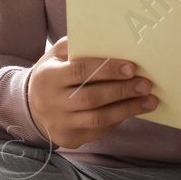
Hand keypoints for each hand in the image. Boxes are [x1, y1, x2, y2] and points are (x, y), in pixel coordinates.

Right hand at [25, 35, 156, 148]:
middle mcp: (51, 103)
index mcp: (48, 77)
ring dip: (127, 109)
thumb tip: (109, 40)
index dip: (107, 70)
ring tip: (149, 101)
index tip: (131, 67)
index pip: (80, 72)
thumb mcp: (55, 55)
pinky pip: (98, 131)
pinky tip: (133, 110)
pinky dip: (118, 120)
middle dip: (122, 91)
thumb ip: (75, 46)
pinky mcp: (69, 138)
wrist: (31, 105)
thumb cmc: (52, 74)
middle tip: (146, 84)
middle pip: (91, 98)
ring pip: (98, 119)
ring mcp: (60, 123)